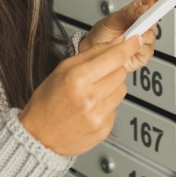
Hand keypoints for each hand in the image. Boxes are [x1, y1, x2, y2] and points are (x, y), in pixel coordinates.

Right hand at [19, 34, 141, 156]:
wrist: (39, 137)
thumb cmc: (46, 103)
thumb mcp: (62, 69)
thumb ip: (91, 54)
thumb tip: (115, 42)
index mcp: (77, 79)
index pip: (114, 57)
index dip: (129, 46)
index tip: (136, 39)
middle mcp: (89, 98)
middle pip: (121, 72)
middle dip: (114, 68)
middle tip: (98, 72)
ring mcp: (98, 115)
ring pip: (122, 89)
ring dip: (112, 86)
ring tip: (92, 91)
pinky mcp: (104, 129)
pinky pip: (116, 108)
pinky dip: (107, 104)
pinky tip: (91, 107)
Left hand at [78, 0, 169, 71]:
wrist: (94, 51)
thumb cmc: (102, 33)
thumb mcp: (112, 19)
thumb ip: (128, 14)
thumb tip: (144, 9)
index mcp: (137, 11)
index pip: (153, 1)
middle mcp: (143, 24)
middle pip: (156, 18)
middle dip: (150, 19)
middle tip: (141, 20)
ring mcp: (144, 38)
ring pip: (152, 35)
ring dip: (141, 35)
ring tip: (127, 36)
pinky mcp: (144, 53)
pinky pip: (148, 49)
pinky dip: (140, 47)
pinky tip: (131, 46)